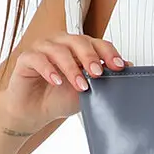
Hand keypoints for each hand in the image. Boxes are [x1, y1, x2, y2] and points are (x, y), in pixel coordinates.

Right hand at [0, 32, 132, 133]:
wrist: (34, 113)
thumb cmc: (58, 97)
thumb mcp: (87, 90)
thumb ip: (103, 79)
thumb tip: (128, 67)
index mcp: (77, 47)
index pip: (96, 42)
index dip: (108, 52)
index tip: (118, 66)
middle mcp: (60, 43)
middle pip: (78, 41)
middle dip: (90, 57)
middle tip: (98, 74)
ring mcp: (42, 48)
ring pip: (59, 49)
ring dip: (71, 67)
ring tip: (80, 85)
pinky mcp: (26, 58)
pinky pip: (37, 58)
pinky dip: (49, 69)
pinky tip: (56, 81)